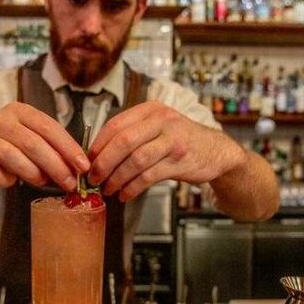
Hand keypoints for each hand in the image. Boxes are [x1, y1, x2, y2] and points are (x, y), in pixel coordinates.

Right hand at [0, 102, 88, 191]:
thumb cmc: (11, 148)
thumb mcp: (32, 140)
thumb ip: (52, 149)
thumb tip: (78, 169)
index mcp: (19, 110)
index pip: (48, 127)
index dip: (68, 147)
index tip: (83, 166)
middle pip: (33, 143)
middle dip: (56, 165)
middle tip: (70, 183)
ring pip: (13, 157)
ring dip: (33, 173)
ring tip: (44, 183)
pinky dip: (8, 180)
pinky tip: (12, 182)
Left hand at [87, 101, 245, 201]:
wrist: (216, 151)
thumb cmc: (180, 140)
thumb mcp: (158, 127)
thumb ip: (132, 134)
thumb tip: (97, 155)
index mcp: (151, 110)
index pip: (116, 124)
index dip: (98, 144)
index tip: (87, 160)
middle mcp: (162, 121)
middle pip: (123, 141)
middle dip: (104, 162)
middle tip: (93, 178)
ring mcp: (173, 141)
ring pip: (135, 160)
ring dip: (117, 178)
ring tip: (108, 189)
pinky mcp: (179, 161)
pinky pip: (149, 176)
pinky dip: (132, 188)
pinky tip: (125, 194)